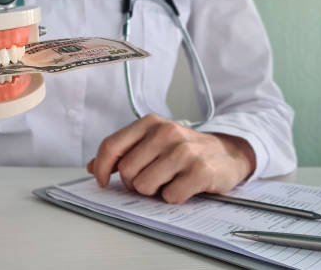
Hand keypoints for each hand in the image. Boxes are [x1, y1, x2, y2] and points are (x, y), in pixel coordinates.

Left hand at [87, 114, 255, 203]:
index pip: (111, 146)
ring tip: (167, 181)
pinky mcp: (200, 171)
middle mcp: (166, 133)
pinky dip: (173, 197)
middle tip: (149, 180)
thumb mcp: (152, 142)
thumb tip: (92, 167)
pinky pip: (169, 196)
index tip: (102, 180)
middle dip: (133, 183)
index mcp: (150, 123)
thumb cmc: (183, 150)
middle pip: (126, 171)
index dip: (101, 167)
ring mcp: (184, 151)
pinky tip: (183, 186)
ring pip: (144, 185)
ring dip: (153, 191)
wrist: (227, 153)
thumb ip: (122, 151)